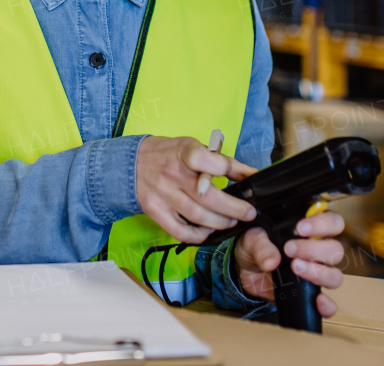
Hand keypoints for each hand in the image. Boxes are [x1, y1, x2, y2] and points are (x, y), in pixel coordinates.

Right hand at [135, 135, 258, 243]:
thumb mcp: (194, 147)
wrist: (131, 164)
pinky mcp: (155, 211)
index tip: (245, 180)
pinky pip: (180, 231)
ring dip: (220, 222)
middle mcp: (172, 173)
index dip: (225, 169)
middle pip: (207, 196)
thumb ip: (223, 161)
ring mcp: (163, 194)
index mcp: (183, 152)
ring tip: (231, 221)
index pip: (205, 159)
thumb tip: (252, 174)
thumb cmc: (169, 154)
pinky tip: (207, 230)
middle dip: (233, 208)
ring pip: (197, 216)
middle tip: (248, 213)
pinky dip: (198, 235)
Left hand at [233, 211, 345, 316]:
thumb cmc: (256, 248)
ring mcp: (318, 275)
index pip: (333, 222)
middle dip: (314, 249)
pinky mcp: (311, 295)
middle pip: (336, 250)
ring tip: (295, 268)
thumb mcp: (253, 240)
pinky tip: (318, 301)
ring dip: (319, 273)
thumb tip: (272, 261)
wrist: (245, 271)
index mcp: (311, 231)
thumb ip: (262, 246)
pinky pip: (330, 305)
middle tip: (290, 249)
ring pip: (335, 275)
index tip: (301, 228)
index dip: (323, 223)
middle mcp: (319, 252)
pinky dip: (328, 305)